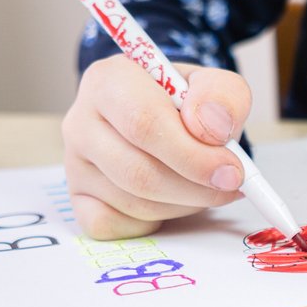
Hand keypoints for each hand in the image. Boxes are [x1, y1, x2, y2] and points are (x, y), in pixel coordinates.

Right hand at [63, 56, 251, 238]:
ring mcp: (75, 164)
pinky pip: (117, 226)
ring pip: (134, 203)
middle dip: (196, 187)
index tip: (231, 170)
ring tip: (208, 186)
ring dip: (184, 204)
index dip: (193, 155)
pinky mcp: (78, 199)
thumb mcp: (217, 86)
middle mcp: (81, 121)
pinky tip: (173, 200)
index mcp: (109, 81)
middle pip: (138, 172)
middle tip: (231, 186)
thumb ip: (223, 97)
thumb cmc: (188, 103)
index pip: (144, 124)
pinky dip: (155, 222)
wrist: (165, 117)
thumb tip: (214, 130)